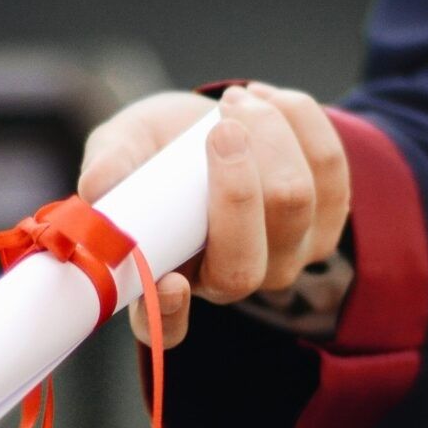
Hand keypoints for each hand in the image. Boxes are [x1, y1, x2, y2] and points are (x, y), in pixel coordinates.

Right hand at [77, 83, 350, 347]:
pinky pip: (330, 168)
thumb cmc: (159, 147)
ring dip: (269, 135)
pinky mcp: (328, 219)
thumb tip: (97, 188)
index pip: (168, 327)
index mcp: (169, 280)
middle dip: (237, 185)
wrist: (214, 121)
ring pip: (295, 203)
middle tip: (220, 126)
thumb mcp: (123, 146)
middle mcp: (231, 281)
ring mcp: (287, 256)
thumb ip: (110, 166)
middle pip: (246, 262)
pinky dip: (299, 121)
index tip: (170, 283)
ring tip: (235, 101)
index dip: (171, 314)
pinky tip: (267, 100)